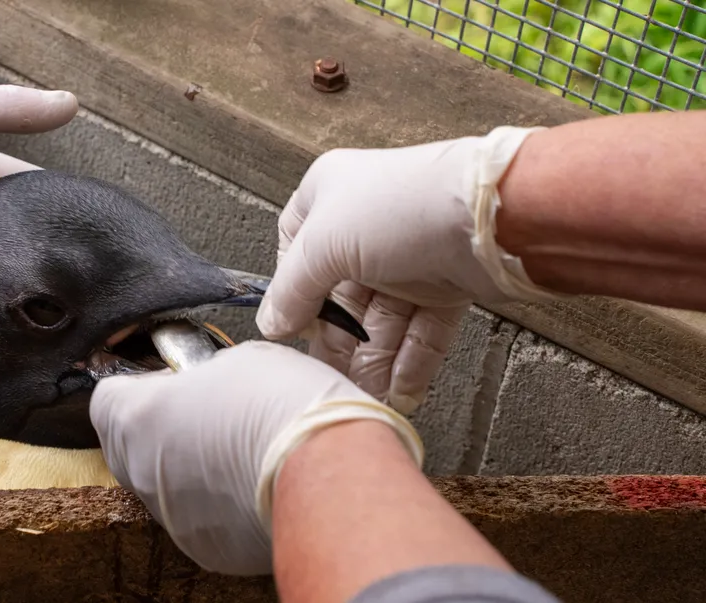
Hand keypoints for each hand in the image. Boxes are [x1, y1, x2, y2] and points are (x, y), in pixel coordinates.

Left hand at [89, 341, 423, 575]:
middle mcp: (144, 472)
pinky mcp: (206, 550)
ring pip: (161, 486)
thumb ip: (203, 374)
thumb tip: (204, 384)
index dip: (134, 382)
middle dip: (154, 426)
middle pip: (125, 445)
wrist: (331, 477)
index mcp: (139, 417)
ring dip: (184, 466)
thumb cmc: (287, 407)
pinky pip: (195, 519)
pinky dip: (214, 503)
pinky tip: (250, 484)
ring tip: (234, 449)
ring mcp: (172, 517)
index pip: (104, 397)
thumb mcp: (240, 359)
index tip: (163, 377)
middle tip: (201, 409)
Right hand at [256, 127, 562, 414]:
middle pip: (340, 295)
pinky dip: (410, 362)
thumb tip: (271, 325)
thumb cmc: (402, 209)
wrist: (491, 217)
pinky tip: (399, 391)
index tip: (292, 325)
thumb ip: (290, 291)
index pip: (296, 250)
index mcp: (330, 196)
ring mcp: (409, 255)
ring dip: (374, 361)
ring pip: (381, 318)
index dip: (292, 291)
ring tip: (367, 395)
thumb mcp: (322, 245)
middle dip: (339, 341)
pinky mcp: (446, 282)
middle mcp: (368, 224)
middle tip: (330, 378)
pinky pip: (420, 329)